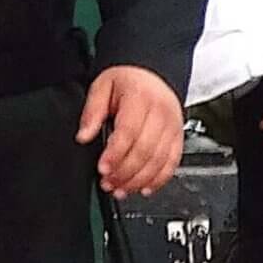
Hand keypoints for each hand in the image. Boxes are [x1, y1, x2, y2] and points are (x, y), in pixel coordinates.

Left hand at [80, 65, 185, 198]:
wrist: (151, 73)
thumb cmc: (127, 80)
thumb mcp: (102, 87)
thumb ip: (92, 112)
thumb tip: (83, 136)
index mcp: (141, 98)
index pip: (129, 132)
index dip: (115, 154)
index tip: (102, 168)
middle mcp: (161, 113)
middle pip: (145, 150)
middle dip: (124, 172)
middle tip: (108, 183)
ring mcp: (173, 126)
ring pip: (159, 161)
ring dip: (139, 180)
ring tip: (120, 189)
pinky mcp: (179, 137)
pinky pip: (172, 163)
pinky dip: (159, 179)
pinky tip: (143, 188)